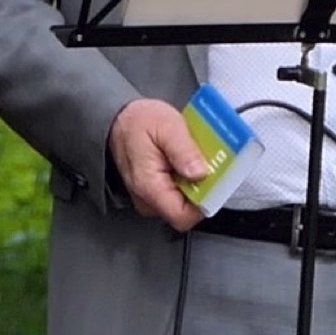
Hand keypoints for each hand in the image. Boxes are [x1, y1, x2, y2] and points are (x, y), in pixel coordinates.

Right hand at [108, 97, 208, 231]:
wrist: (119, 118)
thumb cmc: (138, 121)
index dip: (205, 202)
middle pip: (187, 210)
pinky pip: (178, 195)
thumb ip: (184, 150)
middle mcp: (147, 199)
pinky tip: (186, 161)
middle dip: (202, 188)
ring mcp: (150, 198)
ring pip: (184, 203)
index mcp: (149, 186)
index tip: (215, 180)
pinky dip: (187, 180)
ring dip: (195, 183)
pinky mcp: (155, 193)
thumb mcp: (167, 126)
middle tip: (205, 161)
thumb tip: (201, 173)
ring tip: (193, 157)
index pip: (183, 216)